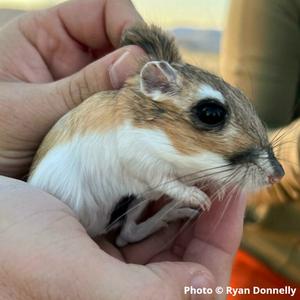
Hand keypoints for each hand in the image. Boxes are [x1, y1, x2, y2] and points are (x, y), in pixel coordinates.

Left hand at [0, 0, 143, 177]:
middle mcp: (69, 53)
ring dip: (136, 85)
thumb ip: (83, 85)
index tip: (144, 58)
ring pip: (124, 71)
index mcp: (45, 34)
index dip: (128, 26)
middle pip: (119, 40)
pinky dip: (131, 105)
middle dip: (139, 59)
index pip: (101, 10)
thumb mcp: (33, 107)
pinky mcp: (92, 106)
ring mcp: (82, 81)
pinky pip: (119, 98)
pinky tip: (136, 117)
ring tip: (146, 105)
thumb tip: (137, 60)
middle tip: (153, 86)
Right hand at [0, 176, 245, 299]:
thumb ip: (140, 297)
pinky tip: (168, 179)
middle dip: (206, 219)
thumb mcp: (69, 276)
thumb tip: (202, 288)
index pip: (195, 289)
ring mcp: (107, 266)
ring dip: (185, 207)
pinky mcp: (97, 241)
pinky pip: (141, 223)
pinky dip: (159, 201)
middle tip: (220, 177)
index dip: (221, 242)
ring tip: (200, 174)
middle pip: (184, 261)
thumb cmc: (3, 249)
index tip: (233, 195)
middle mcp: (114, 293)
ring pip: (165, 240)